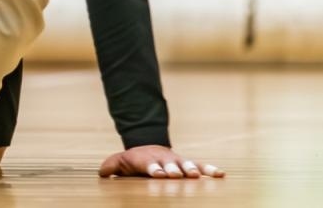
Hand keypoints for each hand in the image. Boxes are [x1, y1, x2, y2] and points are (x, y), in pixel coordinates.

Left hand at [99, 145, 222, 178]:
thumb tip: (101, 172)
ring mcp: (177, 161)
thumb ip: (112, 166)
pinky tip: (221, 174)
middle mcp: (164, 160)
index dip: (154, 169)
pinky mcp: (189, 164)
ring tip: (197, 175)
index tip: (159, 174)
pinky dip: (210, 169)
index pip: (150, 165)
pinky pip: (201, 166)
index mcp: (147, 160)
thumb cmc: (135, 161)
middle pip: (170, 164)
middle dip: (173, 169)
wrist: (149, 147)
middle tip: (177, 174)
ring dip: (191, 169)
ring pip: (186, 164)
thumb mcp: (121, 162)